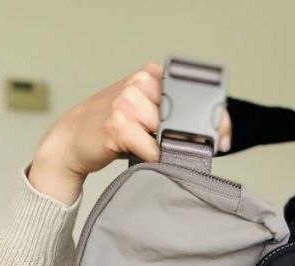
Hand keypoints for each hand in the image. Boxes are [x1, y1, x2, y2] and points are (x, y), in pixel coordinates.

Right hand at [28, 62, 231, 203]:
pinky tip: (144, 158)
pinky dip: (155, 160)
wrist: (71, 141)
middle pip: (184, 117)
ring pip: (168, 134)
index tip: (224, 136)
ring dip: (167, 150)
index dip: (214, 117)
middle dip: (195, 139)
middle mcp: (138, 84)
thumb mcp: (141, 112)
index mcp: (149, 76)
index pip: (193, 94)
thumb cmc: (110, 129)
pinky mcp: (119, 125)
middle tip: (197, 152)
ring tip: (149, 151)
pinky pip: (153, 149)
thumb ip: (168, 114)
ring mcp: (127, 103)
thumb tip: (210, 135)